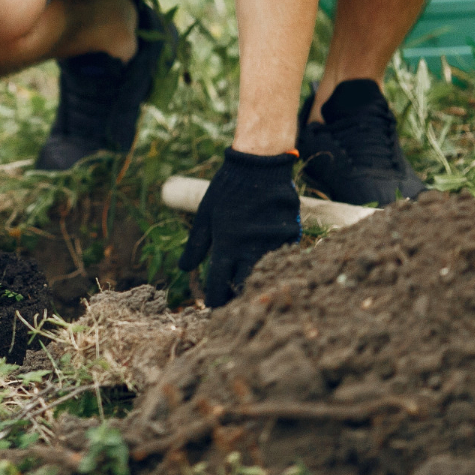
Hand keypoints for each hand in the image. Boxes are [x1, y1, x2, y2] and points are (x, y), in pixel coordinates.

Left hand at [178, 148, 300, 306]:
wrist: (260, 166)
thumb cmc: (227, 190)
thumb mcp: (205, 215)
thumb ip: (195, 245)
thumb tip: (183, 269)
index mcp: (226, 244)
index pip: (219, 284)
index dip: (215, 300)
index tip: (212, 308)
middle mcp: (250, 247)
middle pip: (243, 287)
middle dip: (236, 298)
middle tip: (231, 306)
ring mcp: (273, 243)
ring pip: (265, 275)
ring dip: (256, 283)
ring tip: (248, 292)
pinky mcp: (290, 236)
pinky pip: (282, 259)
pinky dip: (273, 265)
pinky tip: (267, 267)